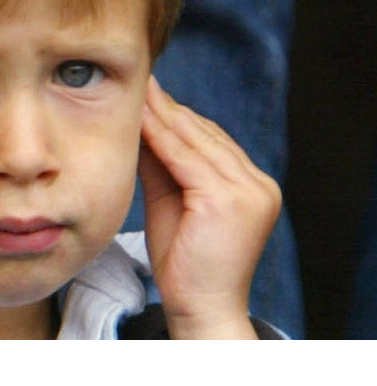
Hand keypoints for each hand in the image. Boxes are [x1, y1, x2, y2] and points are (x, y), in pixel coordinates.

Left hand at [138, 77, 280, 338]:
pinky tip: (139, 118)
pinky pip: (186, 157)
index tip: (147, 93)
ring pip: (195, 140)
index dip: (175, 116)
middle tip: (138, 82)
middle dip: (168, 108)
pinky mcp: (228, 199)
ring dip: (162, 115)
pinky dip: (160, 136)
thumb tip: (138, 126)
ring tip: (135, 92)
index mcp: (249, 186)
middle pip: (204, 134)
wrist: (199, 308)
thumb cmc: (183, 263)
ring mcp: (247, 190)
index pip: (209, 140)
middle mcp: (256, 184)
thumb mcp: (171, 204)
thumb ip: (161, 166)